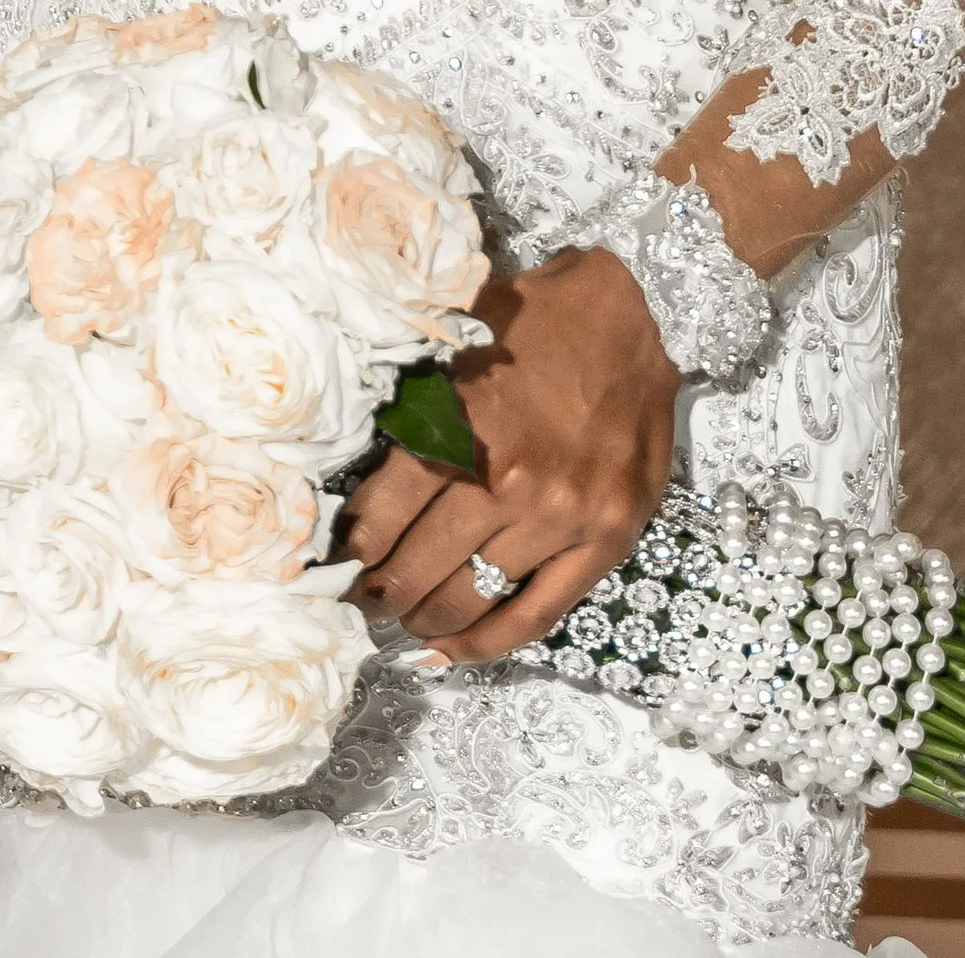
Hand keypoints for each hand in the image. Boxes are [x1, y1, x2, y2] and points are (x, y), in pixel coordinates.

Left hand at [339, 250, 676, 664]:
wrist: (630, 312)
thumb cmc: (532, 319)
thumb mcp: (456, 344)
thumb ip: (413, 411)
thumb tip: (358, 476)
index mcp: (463, 424)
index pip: (383, 513)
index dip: (351, 548)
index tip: (334, 563)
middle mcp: (509, 481)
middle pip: (418, 566)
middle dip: (378, 594)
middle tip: (360, 601)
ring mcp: (562, 518)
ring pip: (471, 597)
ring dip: (425, 620)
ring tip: (402, 621)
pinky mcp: (606, 541)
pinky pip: (536, 614)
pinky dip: (487, 643)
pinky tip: (453, 652)